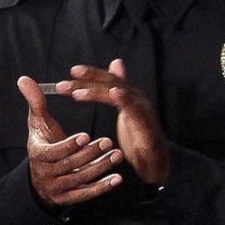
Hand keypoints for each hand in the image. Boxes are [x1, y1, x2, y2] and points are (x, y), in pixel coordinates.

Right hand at [17, 76, 122, 206]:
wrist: (42, 173)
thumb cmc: (44, 142)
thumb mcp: (39, 123)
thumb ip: (36, 102)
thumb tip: (24, 79)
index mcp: (39, 155)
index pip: (53, 152)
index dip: (69, 145)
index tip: (86, 135)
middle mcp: (46, 173)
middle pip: (70, 165)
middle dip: (90, 153)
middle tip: (108, 141)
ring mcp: (58, 187)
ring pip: (81, 178)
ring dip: (100, 167)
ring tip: (117, 155)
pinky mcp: (69, 197)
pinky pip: (86, 194)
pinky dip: (102, 187)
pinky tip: (117, 178)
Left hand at [55, 59, 170, 184]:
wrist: (156, 162)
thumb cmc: (141, 137)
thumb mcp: (127, 110)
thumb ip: (118, 89)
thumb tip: (116, 62)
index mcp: (131, 96)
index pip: (110, 80)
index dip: (93, 74)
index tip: (73, 71)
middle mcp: (138, 99)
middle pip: (113, 82)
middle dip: (91, 79)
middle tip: (68, 78)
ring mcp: (143, 110)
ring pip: (120, 93)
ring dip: (97, 92)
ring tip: (77, 93)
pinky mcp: (147, 124)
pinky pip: (135, 109)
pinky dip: (125, 99)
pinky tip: (114, 93)